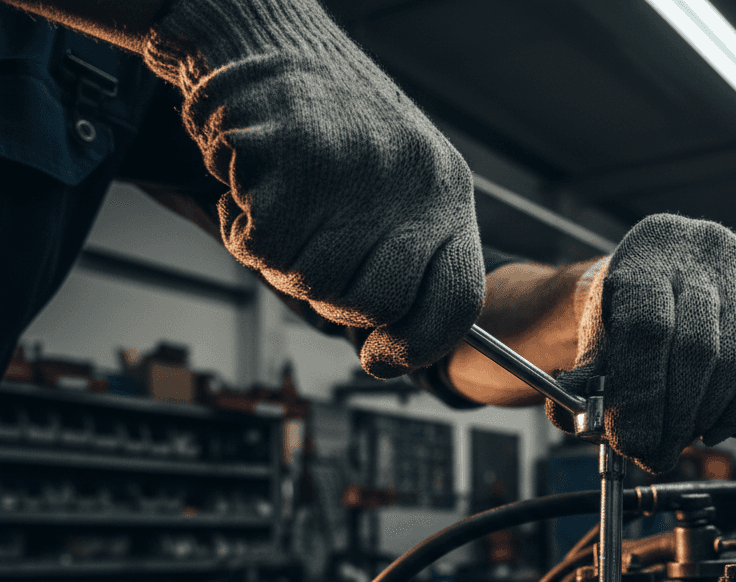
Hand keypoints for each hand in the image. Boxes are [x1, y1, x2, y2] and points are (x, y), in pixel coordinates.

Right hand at [142, 0, 483, 377]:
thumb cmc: (327, 125)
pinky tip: (249, 186)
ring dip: (281, 259)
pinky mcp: (294, 158)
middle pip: (374, 305)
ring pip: (313, 284)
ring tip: (282, 201)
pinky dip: (241, 229)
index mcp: (447, 192)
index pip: (457, 302)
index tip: (381, 358)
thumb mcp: (395, 184)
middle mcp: (415, 181)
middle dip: (331, 296)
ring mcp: (358, 170)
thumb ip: (404, 257)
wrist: (261, 29)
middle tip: (311, 247)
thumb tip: (389, 351)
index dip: (418, 347)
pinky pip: (263, 250)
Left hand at [548, 214, 735, 474]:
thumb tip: (601, 432)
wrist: (665, 284)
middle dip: (675, 417)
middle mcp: (706, 247)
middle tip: (658, 453)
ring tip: (681, 434)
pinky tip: (716, 422)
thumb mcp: (597, 346)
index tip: (632, 441)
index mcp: (648, 252)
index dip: (641, 395)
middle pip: (698, 349)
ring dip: (707, 417)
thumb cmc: (628, 320)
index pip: (649, 328)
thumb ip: (587, 390)